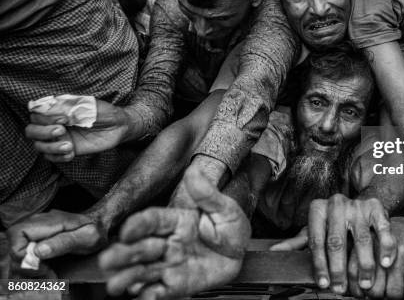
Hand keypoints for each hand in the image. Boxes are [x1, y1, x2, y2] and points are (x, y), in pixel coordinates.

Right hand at [8, 210, 107, 265]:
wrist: (100, 225)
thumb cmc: (95, 230)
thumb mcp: (87, 237)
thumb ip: (64, 242)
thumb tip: (37, 251)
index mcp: (47, 221)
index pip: (17, 238)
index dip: (24, 257)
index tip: (43, 267)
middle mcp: (36, 224)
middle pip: (14, 250)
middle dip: (28, 268)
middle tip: (49, 274)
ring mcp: (34, 232)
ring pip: (17, 256)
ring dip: (30, 271)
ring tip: (50, 275)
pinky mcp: (35, 241)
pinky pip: (25, 258)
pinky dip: (33, 269)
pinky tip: (48, 272)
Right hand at [25, 98, 130, 161]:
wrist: (118, 126)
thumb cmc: (103, 112)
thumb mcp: (86, 105)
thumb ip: (67, 107)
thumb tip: (47, 107)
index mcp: (56, 110)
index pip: (35, 114)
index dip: (45, 117)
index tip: (64, 118)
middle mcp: (53, 124)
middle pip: (31, 131)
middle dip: (42, 132)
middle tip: (61, 131)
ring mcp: (59, 138)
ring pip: (39, 146)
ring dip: (50, 147)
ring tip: (68, 146)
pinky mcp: (66, 150)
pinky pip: (51, 158)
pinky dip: (58, 157)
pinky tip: (71, 153)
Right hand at [99, 169, 249, 298]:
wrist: (240, 253)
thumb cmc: (229, 227)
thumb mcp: (224, 207)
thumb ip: (207, 193)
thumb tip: (194, 170)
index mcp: (175, 220)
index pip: (152, 220)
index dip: (138, 224)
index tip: (128, 229)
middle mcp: (167, 243)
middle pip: (141, 248)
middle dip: (123, 254)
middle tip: (108, 259)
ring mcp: (169, 265)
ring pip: (143, 271)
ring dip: (127, 277)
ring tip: (115, 284)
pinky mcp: (176, 285)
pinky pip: (158, 292)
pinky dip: (148, 296)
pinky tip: (143, 296)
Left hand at [273, 194, 396, 294]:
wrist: (356, 204)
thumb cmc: (331, 222)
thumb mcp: (313, 230)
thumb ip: (297, 243)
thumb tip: (274, 253)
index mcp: (317, 209)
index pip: (316, 241)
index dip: (319, 265)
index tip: (323, 284)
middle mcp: (336, 204)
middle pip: (337, 242)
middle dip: (338, 269)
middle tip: (341, 289)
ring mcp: (357, 205)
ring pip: (362, 239)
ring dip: (364, 265)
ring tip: (364, 284)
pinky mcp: (376, 206)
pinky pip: (383, 229)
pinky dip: (386, 247)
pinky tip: (385, 263)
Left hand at [348, 217, 403, 298]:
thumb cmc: (386, 240)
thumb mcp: (366, 245)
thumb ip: (357, 262)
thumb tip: (354, 288)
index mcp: (364, 243)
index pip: (353, 273)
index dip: (357, 289)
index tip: (362, 292)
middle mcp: (382, 246)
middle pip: (374, 288)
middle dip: (376, 295)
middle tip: (380, 291)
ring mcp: (400, 252)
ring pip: (394, 292)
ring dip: (393, 295)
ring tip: (393, 288)